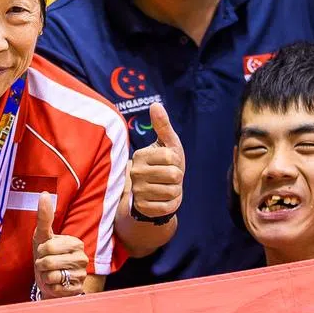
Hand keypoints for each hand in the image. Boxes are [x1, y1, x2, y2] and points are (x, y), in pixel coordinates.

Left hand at [32, 192, 86, 298]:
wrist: (50, 281)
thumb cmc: (46, 255)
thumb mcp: (43, 236)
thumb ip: (44, 217)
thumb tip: (44, 194)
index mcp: (75, 243)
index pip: (48, 247)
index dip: (40, 251)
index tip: (45, 252)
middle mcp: (82, 258)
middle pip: (48, 261)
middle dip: (41, 265)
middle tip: (46, 264)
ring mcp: (81, 275)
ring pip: (52, 276)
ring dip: (45, 276)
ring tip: (51, 274)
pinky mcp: (76, 290)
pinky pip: (55, 288)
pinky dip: (50, 287)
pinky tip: (56, 284)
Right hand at [129, 102, 183, 219]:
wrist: (156, 192)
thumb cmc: (164, 164)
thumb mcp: (167, 144)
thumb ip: (162, 125)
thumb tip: (156, 104)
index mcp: (141, 155)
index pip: (171, 157)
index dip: (177, 161)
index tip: (170, 163)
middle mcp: (135, 172)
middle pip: (174, 175)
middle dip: (178, 177)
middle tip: (169, 177)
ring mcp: (138, 191)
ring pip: (172, 191)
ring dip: (175, 191)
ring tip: (166, 187)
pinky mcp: (143, 208)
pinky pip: (167, 206)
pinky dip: (171, 204)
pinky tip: (163, 200)